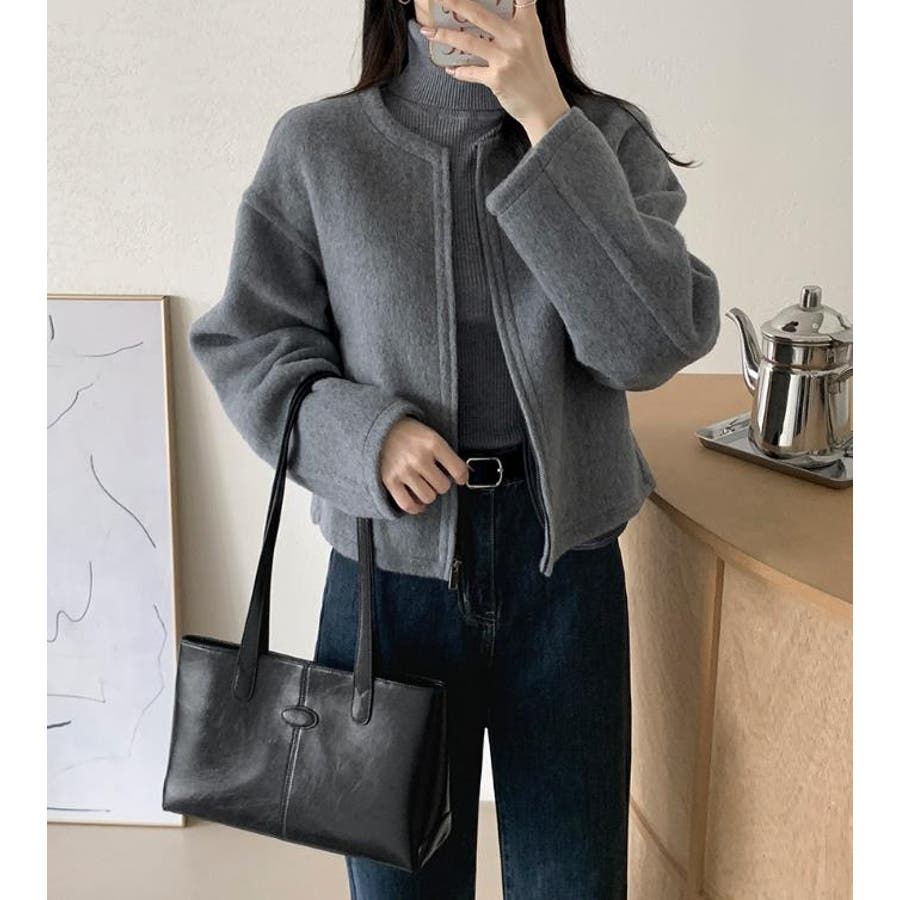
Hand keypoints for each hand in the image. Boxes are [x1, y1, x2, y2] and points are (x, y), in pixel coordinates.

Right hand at [380, 416, 469, 514]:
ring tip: (424, 484)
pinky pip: (408, 505)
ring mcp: (403, 470)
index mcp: (433, 443)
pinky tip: (418, 500)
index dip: (462, 477)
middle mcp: (419, 457)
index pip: (458, 470)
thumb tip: (464, 475)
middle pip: (443, 487)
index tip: (460, 478)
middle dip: (441, 483)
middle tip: (434, 476)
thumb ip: (447, 455)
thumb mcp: (432, 435)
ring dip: (428, 493)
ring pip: (428, 497)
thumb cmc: (410, 434)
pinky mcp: (390, 480)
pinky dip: (416, 507)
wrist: (382, 429)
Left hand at [418, 0, 570, 145]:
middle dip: (455, 3)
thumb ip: (517, 25)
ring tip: (427, 31)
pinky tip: (450, 68)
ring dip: (444, 35)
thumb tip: (488, 17)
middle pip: (479, 13)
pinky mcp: (496, 78)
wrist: (544, 107)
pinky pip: (470, 71)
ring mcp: (505, 58)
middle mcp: (516, 37)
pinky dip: (458, 71)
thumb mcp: (533, 42)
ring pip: (467, 41)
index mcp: (528, 24)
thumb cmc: (537, 74)